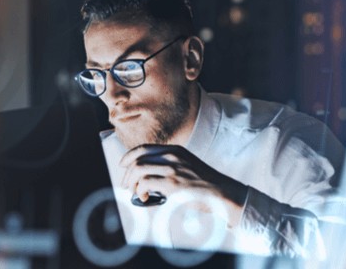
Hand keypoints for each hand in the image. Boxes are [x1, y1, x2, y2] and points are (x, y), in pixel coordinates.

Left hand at [119, 144, 247, 225]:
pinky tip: (145, 198)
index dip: (128, 156)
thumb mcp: (187, 166)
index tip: (122, 165)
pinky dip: (140, 192)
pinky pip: (145, 184)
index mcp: (175, 150)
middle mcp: (172, 156)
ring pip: (138, 170)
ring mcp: (172, 168)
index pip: (143, 148)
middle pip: (137, 159)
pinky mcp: (172, 184)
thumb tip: (148, 177)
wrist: (223, 193)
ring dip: (131, 183)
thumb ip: (170, 166)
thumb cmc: (206, 184)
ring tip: (135, 193)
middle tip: (127, 186)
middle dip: (127, 174)